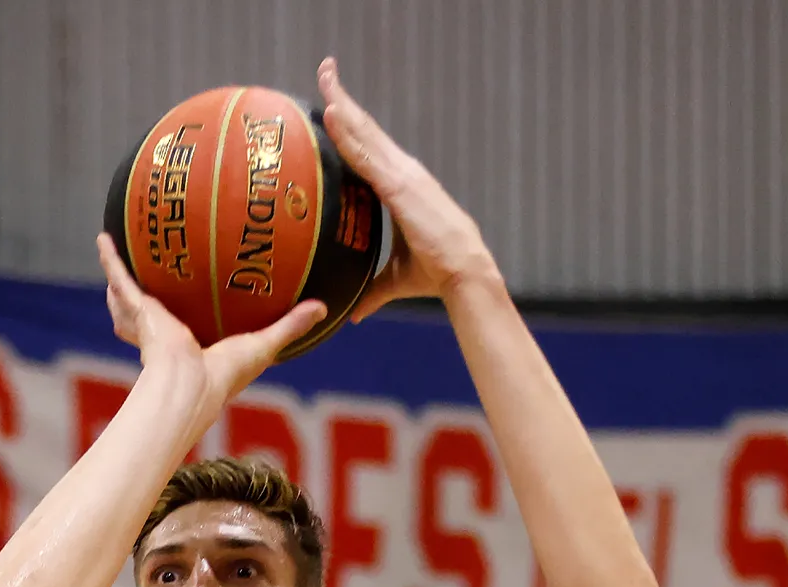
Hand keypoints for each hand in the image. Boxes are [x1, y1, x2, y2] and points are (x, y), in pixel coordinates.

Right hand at [97, 233, 323, 419]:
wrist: (188, 385)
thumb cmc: (223, 377)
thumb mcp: (263, 346)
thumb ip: (289, 325)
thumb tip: (322, 307)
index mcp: (191, 349)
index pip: (187, 332)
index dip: (188, 321)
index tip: (192, 309)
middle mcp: (165, 337)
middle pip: (150, 318)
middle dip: (143, 305)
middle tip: (146, 284)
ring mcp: (148, 324)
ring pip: (128, 302)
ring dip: (120, 285)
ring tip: (116, 259)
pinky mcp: (138, 311)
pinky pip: (121, 278)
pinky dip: (110, 260)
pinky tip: (103, 237)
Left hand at [317, 57, 489, 319]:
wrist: (463, 273)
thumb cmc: (436, 273)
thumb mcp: (395, 279)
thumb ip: (372, 291)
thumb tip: (354, 314)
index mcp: (401, 185)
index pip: (370, 148)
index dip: (352, 124)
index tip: (333, 102)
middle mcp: (402, 171)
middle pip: (366, 129)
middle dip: (345, 97)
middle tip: (325, 70)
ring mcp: (402, 175)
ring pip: (365, 133)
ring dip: (343, 104)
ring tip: (323, 78)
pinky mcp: (401, 187)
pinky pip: (367, 156)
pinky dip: (349, 135)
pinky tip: (333, 114)